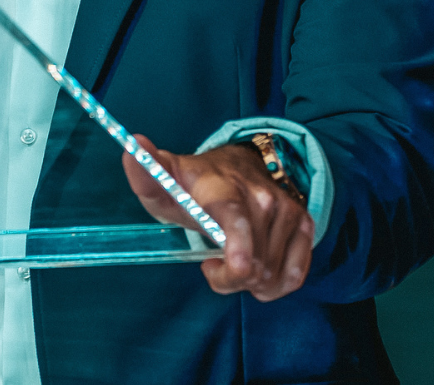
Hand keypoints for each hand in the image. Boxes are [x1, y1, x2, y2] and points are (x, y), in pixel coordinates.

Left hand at [122, 134, 313, 300]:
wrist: (236, 166)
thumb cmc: (195, 185)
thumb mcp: (167, 183)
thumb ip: (147, 175)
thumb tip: (130, 148)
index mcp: (221, 188)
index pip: (233, 216)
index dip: (237, 243)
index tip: (236, 266)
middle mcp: (260, 196)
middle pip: (251, 262)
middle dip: (228, 278)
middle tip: (212, 263)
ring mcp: (285, 209)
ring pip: (271, 274)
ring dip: (249, 282)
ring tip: (233, 261)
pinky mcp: (304, 222)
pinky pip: (294, 275)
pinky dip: (275, 285)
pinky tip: (258, 272)